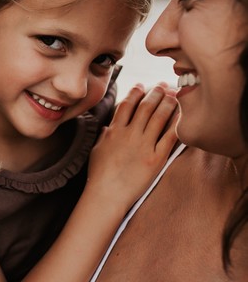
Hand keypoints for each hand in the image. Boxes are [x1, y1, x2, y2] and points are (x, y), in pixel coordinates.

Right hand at [87, 83, 178, 212]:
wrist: (107, 196)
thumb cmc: (99, 176)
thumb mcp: (97, 151)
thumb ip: (105, 136)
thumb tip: (110, 127)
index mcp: (114, 132)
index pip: (126, 105)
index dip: (135, 93)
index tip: (141, 86)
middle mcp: (129, 135)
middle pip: (145, 107)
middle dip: (155, 93)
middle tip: (162, 85)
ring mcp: (143, 146)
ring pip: (159, 117)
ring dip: (168, 102)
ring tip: (174, 94)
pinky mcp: (156, 158)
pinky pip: (170, 136)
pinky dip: (178, 123)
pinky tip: (183, 114)